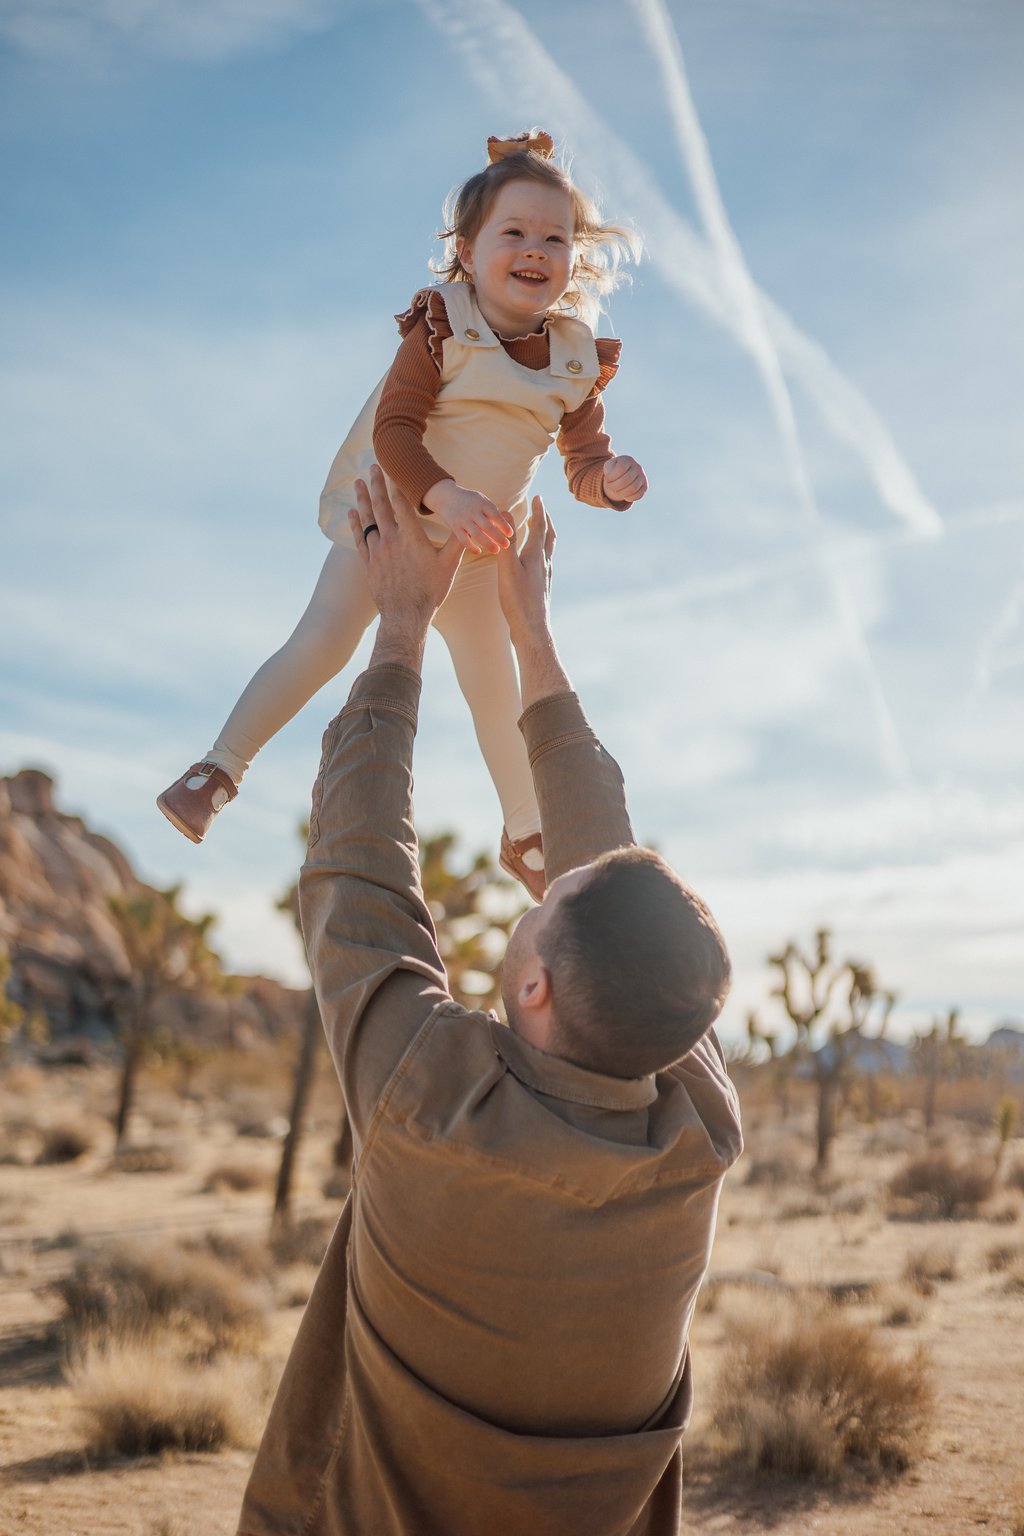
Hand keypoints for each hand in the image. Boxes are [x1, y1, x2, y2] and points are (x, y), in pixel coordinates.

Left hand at [348, 467, 463, 641]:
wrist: (406, 616)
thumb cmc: (430, 591)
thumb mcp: (449, 565)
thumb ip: (458, 542)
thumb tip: (471, 525)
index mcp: (412, 538)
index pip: (402, 504)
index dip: (396, 485)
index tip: (392, 469)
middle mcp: (392, 540)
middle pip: (381, 506)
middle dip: (377, 484)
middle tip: (372, 467)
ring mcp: (378, 552)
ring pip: (368, 519)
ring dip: (363, 499)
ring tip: (359, 483)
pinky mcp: (369, 564)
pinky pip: (360, 538)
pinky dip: (355, 524)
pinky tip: (352, 513)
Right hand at [424, 479, 514, 554]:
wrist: (446, 496)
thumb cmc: (469, 500)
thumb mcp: (481, 500)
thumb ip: (491, 511)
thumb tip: (505, 525)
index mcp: (481, 503)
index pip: (495, 515)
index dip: (503, 525)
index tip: (510, 534)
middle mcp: (472, 511)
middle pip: (487, 527)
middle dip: (498, 537)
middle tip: (507, 545)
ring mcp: (463, 519)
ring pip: (476, 534)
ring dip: (487, 544)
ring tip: (496, 551)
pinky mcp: (455, 527)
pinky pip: (464, 539)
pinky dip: (471, 547)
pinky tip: (479, 551)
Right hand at [497, 496, 554, 648]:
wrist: (532, 628)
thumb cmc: (517, 600)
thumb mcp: (507, 569)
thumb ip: (507, 542)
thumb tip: (507, 516)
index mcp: (536, 555)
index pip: (539, 526)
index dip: (538, 510)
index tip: (538, 497)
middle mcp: (544, 563)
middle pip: (549, 535)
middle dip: (545, 520)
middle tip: (540, 509)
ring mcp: (545, 575)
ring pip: (548, 548)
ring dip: (544, 534)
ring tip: (538, 529)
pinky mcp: (542, 586)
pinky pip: (544, 561)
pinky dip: (540, 551)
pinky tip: (535, 558)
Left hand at [603, 455, 647, 504]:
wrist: (623, 475)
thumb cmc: (613, 470)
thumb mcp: (608, 467)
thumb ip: (608, 468)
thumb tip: (612, 476)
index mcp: (628, 460)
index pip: (621, 468)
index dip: (611, 476)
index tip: (607, 479)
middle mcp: (637, 467)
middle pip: (626, 479)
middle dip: (615, 486)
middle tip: (609, 487)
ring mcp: (642, 476)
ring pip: (633, 488)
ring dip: (621, 493)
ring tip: (616, 492)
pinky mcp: (645, 486)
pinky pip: (638, 495)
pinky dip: (629, 497)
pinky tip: (624, 496)